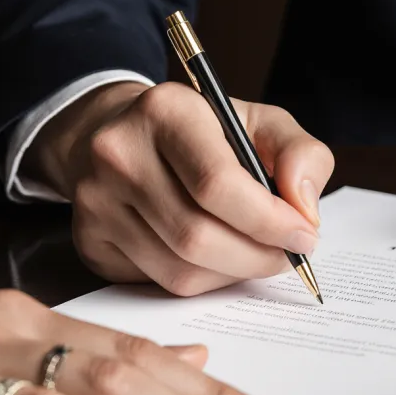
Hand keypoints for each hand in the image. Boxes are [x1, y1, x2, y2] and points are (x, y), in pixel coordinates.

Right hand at [26, 81, 334, 295]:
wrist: (118, 132)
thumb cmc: (202, 132)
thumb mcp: (259, 122)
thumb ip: (300, 154)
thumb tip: (305, 210)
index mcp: (165, 111)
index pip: (218, 184)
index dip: (269, 221)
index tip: (304, 236)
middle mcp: (119, 154)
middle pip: (197, 236)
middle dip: (257, 257)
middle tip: (287, 256)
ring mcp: (96, 202)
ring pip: (180, 271)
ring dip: (233, 274)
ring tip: (257, 256)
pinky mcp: (90, 241)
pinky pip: (159, 283)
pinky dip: (204, 281)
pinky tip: (218, 259)